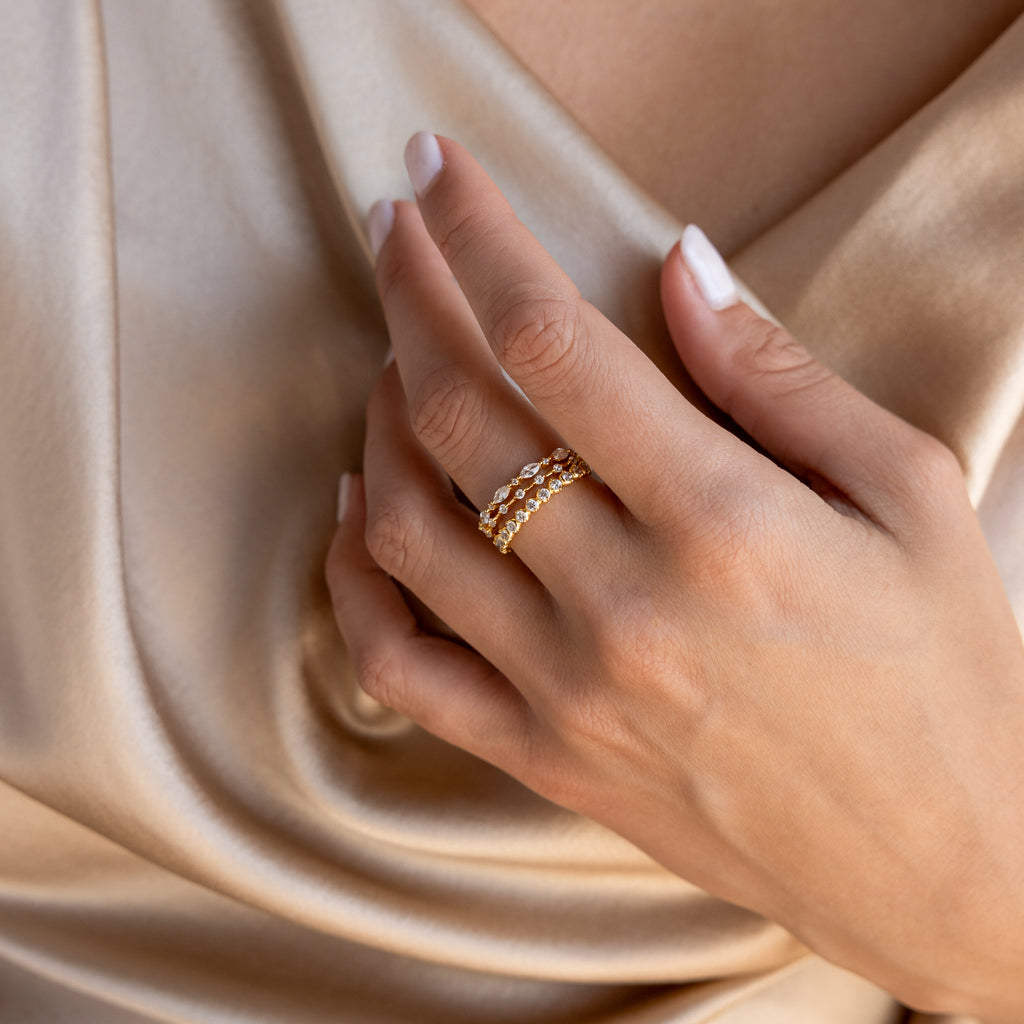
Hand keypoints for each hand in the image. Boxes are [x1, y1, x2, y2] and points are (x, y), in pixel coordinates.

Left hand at [326, 134, 1023, 1017]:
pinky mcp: (542, 758)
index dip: (475, 235)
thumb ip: (777, 375)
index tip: (434, 169)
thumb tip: (683, 264)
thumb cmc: (951, 679)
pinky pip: (398, 664)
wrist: (947, 870)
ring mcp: (566, 692)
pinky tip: (365, 508)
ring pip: (409, 527)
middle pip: (458, 413)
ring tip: (398, 359)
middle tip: (392, 232)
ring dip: (381, 418)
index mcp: (723, 522)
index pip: (550, 339)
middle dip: (408, 295)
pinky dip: (357, 576)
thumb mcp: (908, 497)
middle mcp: (623, 606)